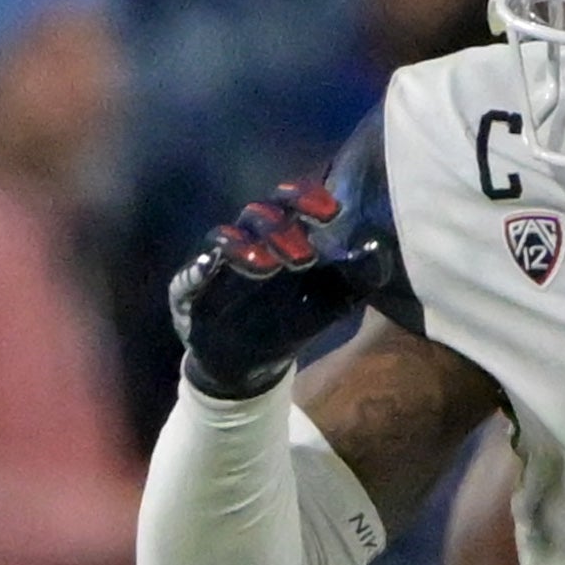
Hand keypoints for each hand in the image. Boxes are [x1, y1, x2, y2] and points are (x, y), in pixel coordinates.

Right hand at [170, 176, 394, 397]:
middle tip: (305, 256)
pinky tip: (209, 269)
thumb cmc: (293, 321)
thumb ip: (361, 275)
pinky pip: (187, 276)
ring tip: (267, 267)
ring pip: (223, 237)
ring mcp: (217, 265)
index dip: (307, 198)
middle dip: (281, 229)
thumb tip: (377, 245)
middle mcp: (249, 241)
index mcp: (283, 235)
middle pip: (258, 215)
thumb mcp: (335, 301)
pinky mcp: (189, 292)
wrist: (254, 365)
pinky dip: (196, 270)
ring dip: (243, 245)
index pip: (292, 202)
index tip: (330, 213)